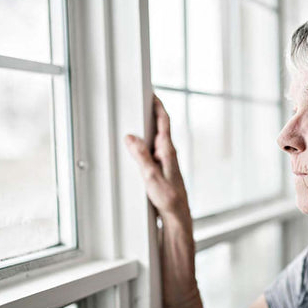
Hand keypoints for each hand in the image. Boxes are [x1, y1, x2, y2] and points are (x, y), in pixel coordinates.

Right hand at [124, 94, 189, 218]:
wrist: (177, 214)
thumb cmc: (169, 198)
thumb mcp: (151, 177)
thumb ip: (141, 156)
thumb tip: (131, 137)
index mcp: (168, 151)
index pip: (164, 121)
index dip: (158, 105)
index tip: (152, 93)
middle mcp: (168, 153)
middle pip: (160, 126)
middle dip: (151, 112)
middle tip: (142, 100)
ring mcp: (166, 160)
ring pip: (156, 138)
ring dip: (148, 127)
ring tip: (136, 118)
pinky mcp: (162, 168)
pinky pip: (152, 149)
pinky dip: (145, 142)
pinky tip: (137, 146)